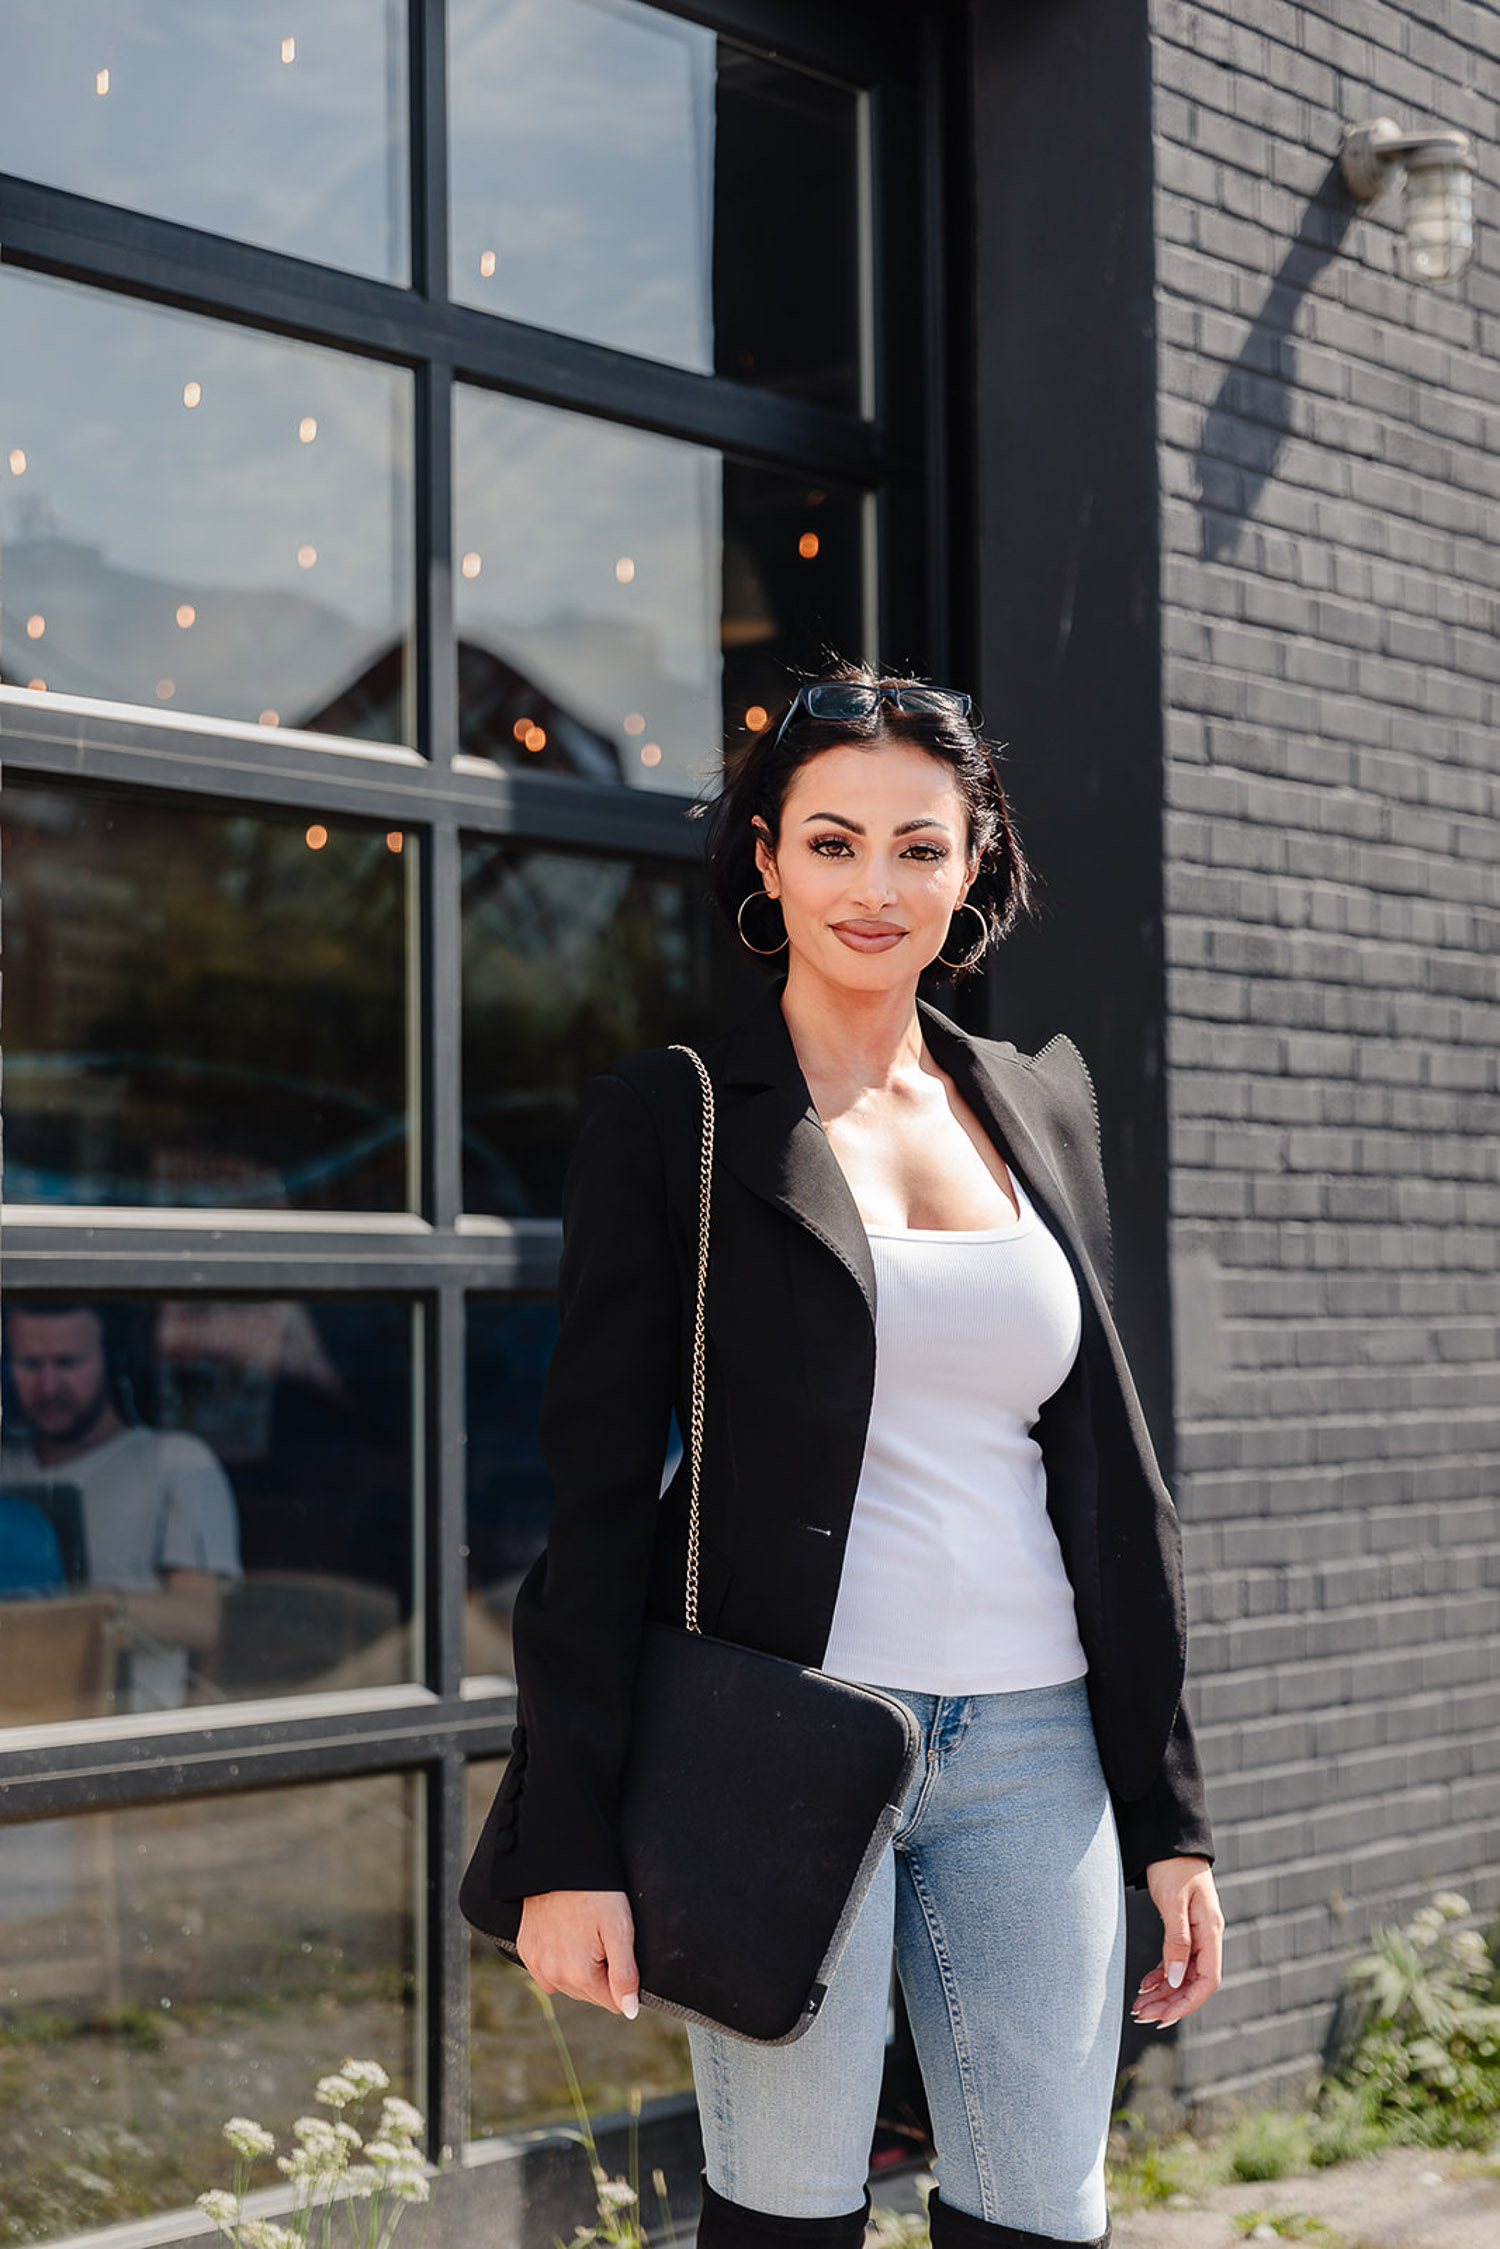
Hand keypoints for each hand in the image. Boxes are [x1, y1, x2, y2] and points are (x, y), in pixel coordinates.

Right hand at [518, 1890, 640, 2017]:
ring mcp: (536, 1965)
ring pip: (568, 1984)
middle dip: (602, 1974)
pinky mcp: (526, 1951)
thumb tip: (629, 2012)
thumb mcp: (620, 1929)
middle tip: (604, 1938)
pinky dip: (558, 1961)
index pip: (612, 2002)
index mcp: (580, 1974)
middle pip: (590, 1994)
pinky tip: (565, 1937)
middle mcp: (554, 1976)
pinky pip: (547, 1971)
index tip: (619, 1951)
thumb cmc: (597, 1893)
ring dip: (579, 1970)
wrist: (560, 1862)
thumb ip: (625, 1974)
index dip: (622, 1979)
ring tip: (585, 1935)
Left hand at [1133, 1857, 1222, 2029]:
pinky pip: (1175, 1960)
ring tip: (1139, 2005)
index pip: (1207, 1980)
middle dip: (1170, 2002)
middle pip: (1193, 1981)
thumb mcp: (1172, 1901)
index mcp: (1210, 1931)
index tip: (1164, 2017)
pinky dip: (1161, 1974)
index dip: (1187, 2003)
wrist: (1169, 1837)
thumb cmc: (1172, 1864)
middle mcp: (1206, 1936)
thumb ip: (1176, 1940)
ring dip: (1163, 1992)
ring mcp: (1196, 1933)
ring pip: (1182, 1973)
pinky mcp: (1183, 1928)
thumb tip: (1174, 1978)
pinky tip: (1146, 1983)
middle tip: (1143, 2015)